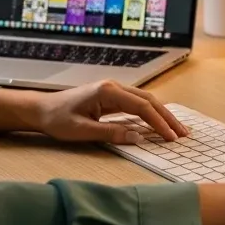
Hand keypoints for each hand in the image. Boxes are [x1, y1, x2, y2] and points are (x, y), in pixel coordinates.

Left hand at [0, 80, 188, 143]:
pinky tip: (159, 122)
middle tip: (183, 135)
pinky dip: (151, 113)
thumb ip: (111, 133)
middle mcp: (114, 86)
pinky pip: (137, 103)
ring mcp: (113, 90)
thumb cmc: (57, 119)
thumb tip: (138, 137)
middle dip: (167, 117)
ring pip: (145, 100)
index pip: (142, 106)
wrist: (41, 110)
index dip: (159, 122)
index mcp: (108, 91)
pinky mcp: (111, 97)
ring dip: (162, 114)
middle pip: (149, 100)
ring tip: (177, 130)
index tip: (171, 137)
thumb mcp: (82, 131)